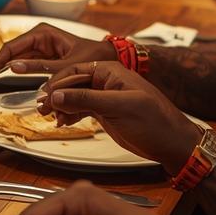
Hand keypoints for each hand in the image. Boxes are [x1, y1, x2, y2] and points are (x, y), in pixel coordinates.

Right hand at [0, 23, 116, 77]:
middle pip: (12, 52)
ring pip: (18, 61)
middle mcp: (39, 38)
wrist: (110, 60)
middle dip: (2, 66)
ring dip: (11, 73)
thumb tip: (13, 68)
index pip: (12, 46)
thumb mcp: (66, 64)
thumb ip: (39, 67)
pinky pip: (28, 67)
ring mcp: (41, 48)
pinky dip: (23, 77)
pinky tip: (14, 84)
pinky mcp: (44, 59)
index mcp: (42, 33)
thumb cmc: (93, 57)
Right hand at [37, 62, 203, 168]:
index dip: (57, 83)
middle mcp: (106, 81)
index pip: (75, 71)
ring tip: (51, 117)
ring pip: (75, 98)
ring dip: (62, 107)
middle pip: (72, 84)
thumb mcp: (119, 107)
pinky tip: (63, 122)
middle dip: (56, 96)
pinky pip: (82, 109)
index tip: (44, 96)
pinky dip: (71, 115)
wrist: (173, 143)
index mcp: (110, 71)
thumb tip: (57, 94)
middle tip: (42, 109)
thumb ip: (86, 99)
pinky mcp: (106, 112)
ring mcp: (106, 97)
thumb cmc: (156, 121)